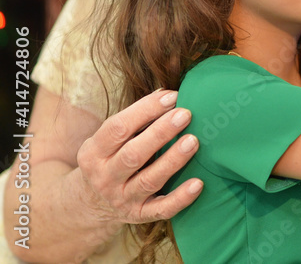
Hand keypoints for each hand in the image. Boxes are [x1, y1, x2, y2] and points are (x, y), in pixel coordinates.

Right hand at [76, 89, 202, 224]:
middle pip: (133, 155)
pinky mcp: (139, 215)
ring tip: (194, 141)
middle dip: (160, 133)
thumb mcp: (109, 139)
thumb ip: (134, 120)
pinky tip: (199, 184)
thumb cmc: (111, 157)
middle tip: (186, 114)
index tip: (172, 96)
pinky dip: (180, 198)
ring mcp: (121, 198)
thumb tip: (168, 95)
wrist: (91, 203)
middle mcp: (105, 177)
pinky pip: (161, 209)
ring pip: (149, 180)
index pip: (117, 128)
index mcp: (94, 153)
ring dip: (172, 160)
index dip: (145, 110)